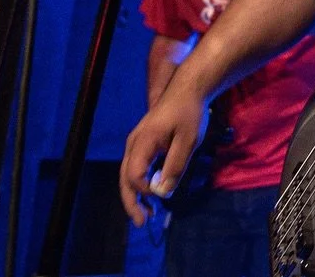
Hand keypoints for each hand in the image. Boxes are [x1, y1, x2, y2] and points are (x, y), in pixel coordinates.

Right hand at [119, 86, 208, 225]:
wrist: (188, 90)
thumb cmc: (190, 113)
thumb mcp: (188, 141)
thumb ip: (175, 166)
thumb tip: (161, 193)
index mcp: (143, 142)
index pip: (134, 174)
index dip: (144, 190)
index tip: (160, 200)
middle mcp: (134, 143)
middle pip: (125, 178)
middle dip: (131, 202)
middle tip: (142, 223)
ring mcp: (136, 143)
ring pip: (129, 174)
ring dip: (136, 195)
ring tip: (147, 214)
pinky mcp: (143, 144)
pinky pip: (136, 167)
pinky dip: (140, 183)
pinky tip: (151, 195)